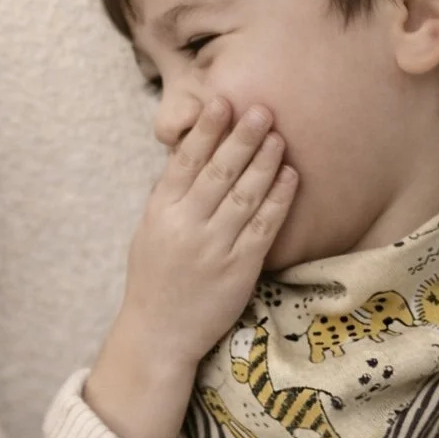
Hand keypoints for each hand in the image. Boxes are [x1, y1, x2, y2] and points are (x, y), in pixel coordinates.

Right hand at [127, 98, 296, 369]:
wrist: (158, 335)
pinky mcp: (239, 269)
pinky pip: (263, 227)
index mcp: (160, 213)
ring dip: (264, 163)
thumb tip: (189, 156)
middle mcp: (186, 227)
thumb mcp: (148, 234)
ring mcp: (214, 248)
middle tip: (262, 108)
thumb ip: (168, 197)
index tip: (222, 101)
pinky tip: (290, 177)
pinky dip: (278, 200)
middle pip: (218, 173)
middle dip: (241, 138)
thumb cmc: (154, 281)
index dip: (206, 130)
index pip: (185, 162)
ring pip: (244, 196)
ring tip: (279, 136)